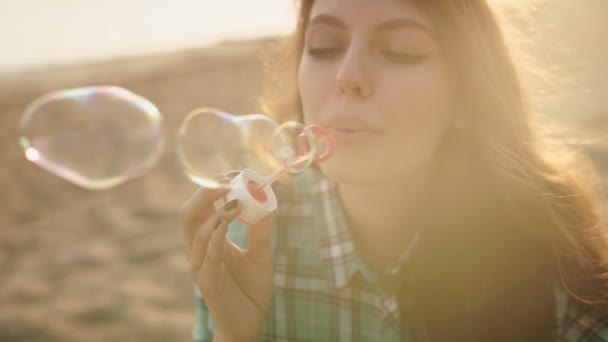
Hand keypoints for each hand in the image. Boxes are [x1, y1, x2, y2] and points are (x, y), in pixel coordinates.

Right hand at [180, 187, 274, 340]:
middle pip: (189, 214)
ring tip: (236, 200)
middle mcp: (199, 250)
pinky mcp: (206, 281)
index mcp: (209, 241)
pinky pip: (208, 254)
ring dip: (214, 211)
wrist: (250, 322)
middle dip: (205, 193)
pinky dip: (216, 233)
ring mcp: (199, 265)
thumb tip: (269, 203)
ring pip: (195, 231)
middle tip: (228, 181)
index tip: (233, 175)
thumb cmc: (252, 289)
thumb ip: (262, 231)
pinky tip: (228, 219)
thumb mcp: (261, 254)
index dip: (212, 188)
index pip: (201, 208)